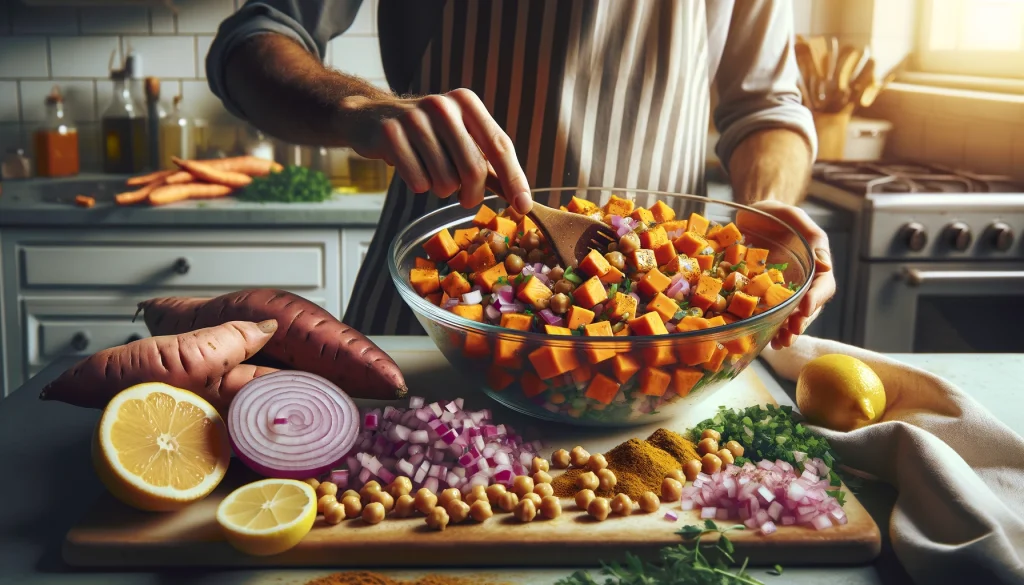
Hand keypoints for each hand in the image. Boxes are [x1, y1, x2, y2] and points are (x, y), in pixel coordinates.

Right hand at [338, 88, 532, 213]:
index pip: (500, 146)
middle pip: (474, 169)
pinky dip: (418, 185)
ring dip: (440, 189)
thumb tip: (519, 197)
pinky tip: (410, 169)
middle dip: (472, 195)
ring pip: (444, 180)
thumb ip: (487, 162)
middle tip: (465, 199)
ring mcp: (414, 118)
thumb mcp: (457, 136)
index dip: (514, 180)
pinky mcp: (390, 134)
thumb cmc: (423, 133)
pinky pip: (417, 182)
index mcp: (467, 103)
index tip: (523, 207)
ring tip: (430, 173)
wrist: (369, 117)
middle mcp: (443, 106)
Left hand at [736, 200, 835, 348]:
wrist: (749, 218)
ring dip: (787, 331)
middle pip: (810, 308)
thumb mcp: (792, 216)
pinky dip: (768, 327)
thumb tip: (826, 266)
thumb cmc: (775, 214)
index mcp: (816, 263)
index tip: (804, 310)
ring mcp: (784, 290)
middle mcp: (804, 281)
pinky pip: (769, 314)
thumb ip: (810, 236)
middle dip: (801, 323)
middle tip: (790, 335)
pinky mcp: (764, 295)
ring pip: (792, 316)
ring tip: (779, 343)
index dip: (816, 299)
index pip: (824, 286)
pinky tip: (764, 339)